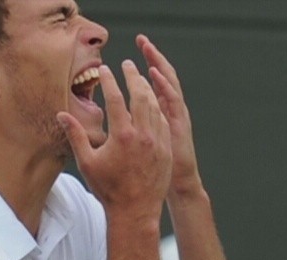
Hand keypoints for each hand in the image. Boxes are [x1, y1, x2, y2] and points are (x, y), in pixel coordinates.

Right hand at [58, 61, 171, 217]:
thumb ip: (76, 135)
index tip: (106, 69)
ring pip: (155, 106)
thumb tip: (62, 114)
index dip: (110, 81)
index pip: (116, 98)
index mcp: (122, 136)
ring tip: (140, 79)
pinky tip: (152, 103)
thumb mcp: (87, 163)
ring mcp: (158, 141)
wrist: (135, 211)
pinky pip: (163, 121)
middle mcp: (143, 135)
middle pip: (140, 95)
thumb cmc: (108, 189)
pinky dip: (157, 108)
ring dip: (147, 89)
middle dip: (133, 76)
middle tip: (128, 64)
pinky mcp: (167, 149)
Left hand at [135, 35, 201, 198]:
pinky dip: (165, 87)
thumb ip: (130, 130)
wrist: (164, 192)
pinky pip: (172, 102)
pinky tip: (156, 76)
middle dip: (153, 59)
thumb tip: (107, 119)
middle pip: (161, 79)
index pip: (148, 87)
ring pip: (169, 86)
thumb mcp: (140, 149)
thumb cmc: (149, 173)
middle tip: (142, 40)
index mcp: (156, 117)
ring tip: (149, 51)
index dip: (139, 70)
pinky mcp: (178, 126)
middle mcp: (165, 115)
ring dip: (160, 67)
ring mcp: (173, 119)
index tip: (128, 55)